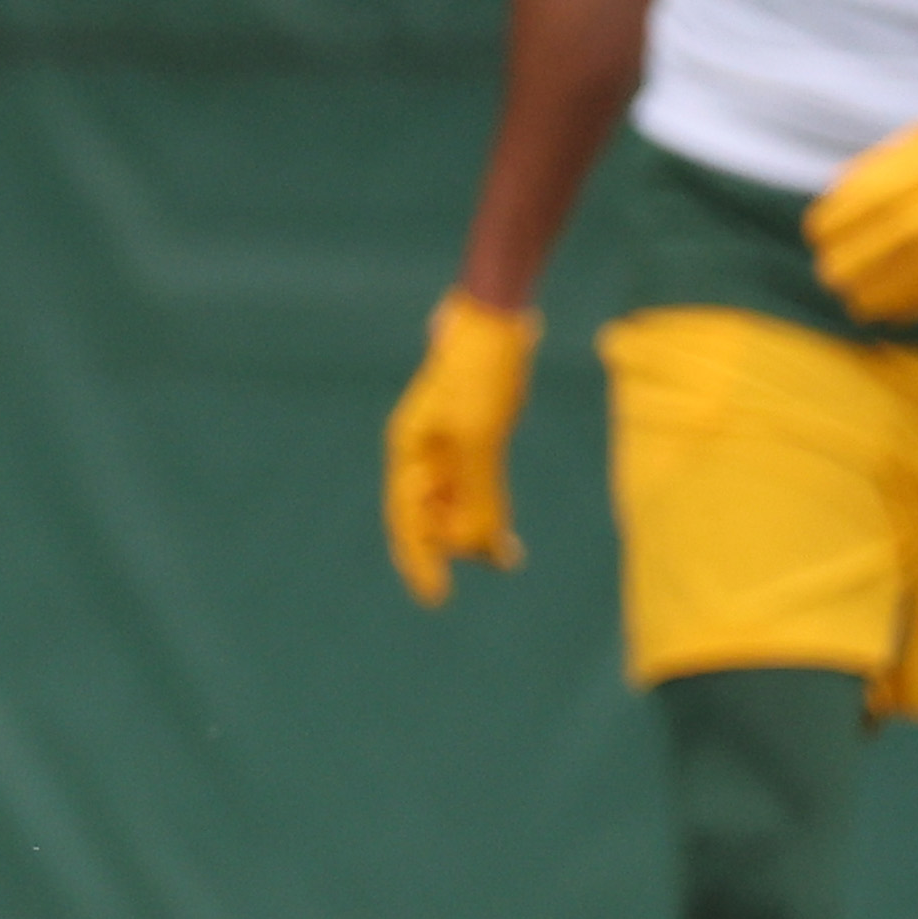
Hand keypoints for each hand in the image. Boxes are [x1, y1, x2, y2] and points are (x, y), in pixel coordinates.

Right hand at [381, 293, 537, 606]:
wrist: (499, 320)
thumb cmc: (481, 371)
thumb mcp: (478, 435)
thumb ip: (475, 491)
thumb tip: (478, 545)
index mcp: (408, 450)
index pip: (407, 518)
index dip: (420, 560)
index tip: (437, 597)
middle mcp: (421, 455)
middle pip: (431, 516)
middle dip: (456, 543)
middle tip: (497, 559)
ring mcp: (446, 448)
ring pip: (455, 507)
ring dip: (478, 533)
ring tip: (510, 556)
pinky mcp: (473, 441)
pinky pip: (477, 491)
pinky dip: (492, 515)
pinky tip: (509, 540)